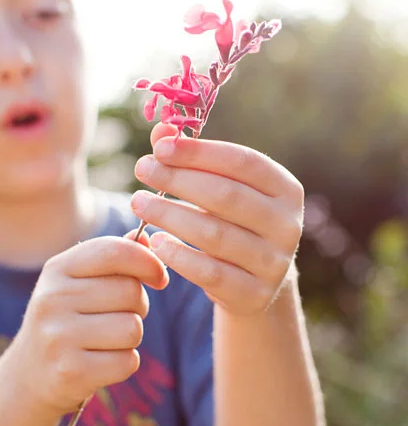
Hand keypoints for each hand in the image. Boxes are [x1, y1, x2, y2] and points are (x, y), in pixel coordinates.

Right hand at [2, 233, 168, 421]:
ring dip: (131, 337)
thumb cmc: (65, 321)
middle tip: (118, 315)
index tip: (158, 277)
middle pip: (130, 292)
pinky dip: (124, 364)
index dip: (148, 262)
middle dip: (138, 306)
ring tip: (106, 340)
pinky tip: (101, 363)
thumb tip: (145, 237)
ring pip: (132, 328)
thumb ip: (112, 258)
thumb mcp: (78, 283)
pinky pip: (127, 361)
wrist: (28, 375)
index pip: (115, 252)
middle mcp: (52, 299)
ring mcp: (58, 336)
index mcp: (56, 270)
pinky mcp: (70, 371)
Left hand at [131, 122, 303, 315]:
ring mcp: (274, 263)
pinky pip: (210, 273)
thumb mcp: (218, 189)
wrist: (253, 283)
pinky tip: (154, 241)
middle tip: (141, 169)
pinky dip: (178, 256)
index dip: (199, 152)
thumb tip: (162, 130)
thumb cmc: (230, 222)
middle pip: (226, 196)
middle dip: (178, 180)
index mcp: (285, 189)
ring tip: (138, 203)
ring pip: (214, 234)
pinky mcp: (254, 295)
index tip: (159, 146)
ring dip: (170, 216)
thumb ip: (191, 159)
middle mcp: (288, 225)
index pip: (243, 162)